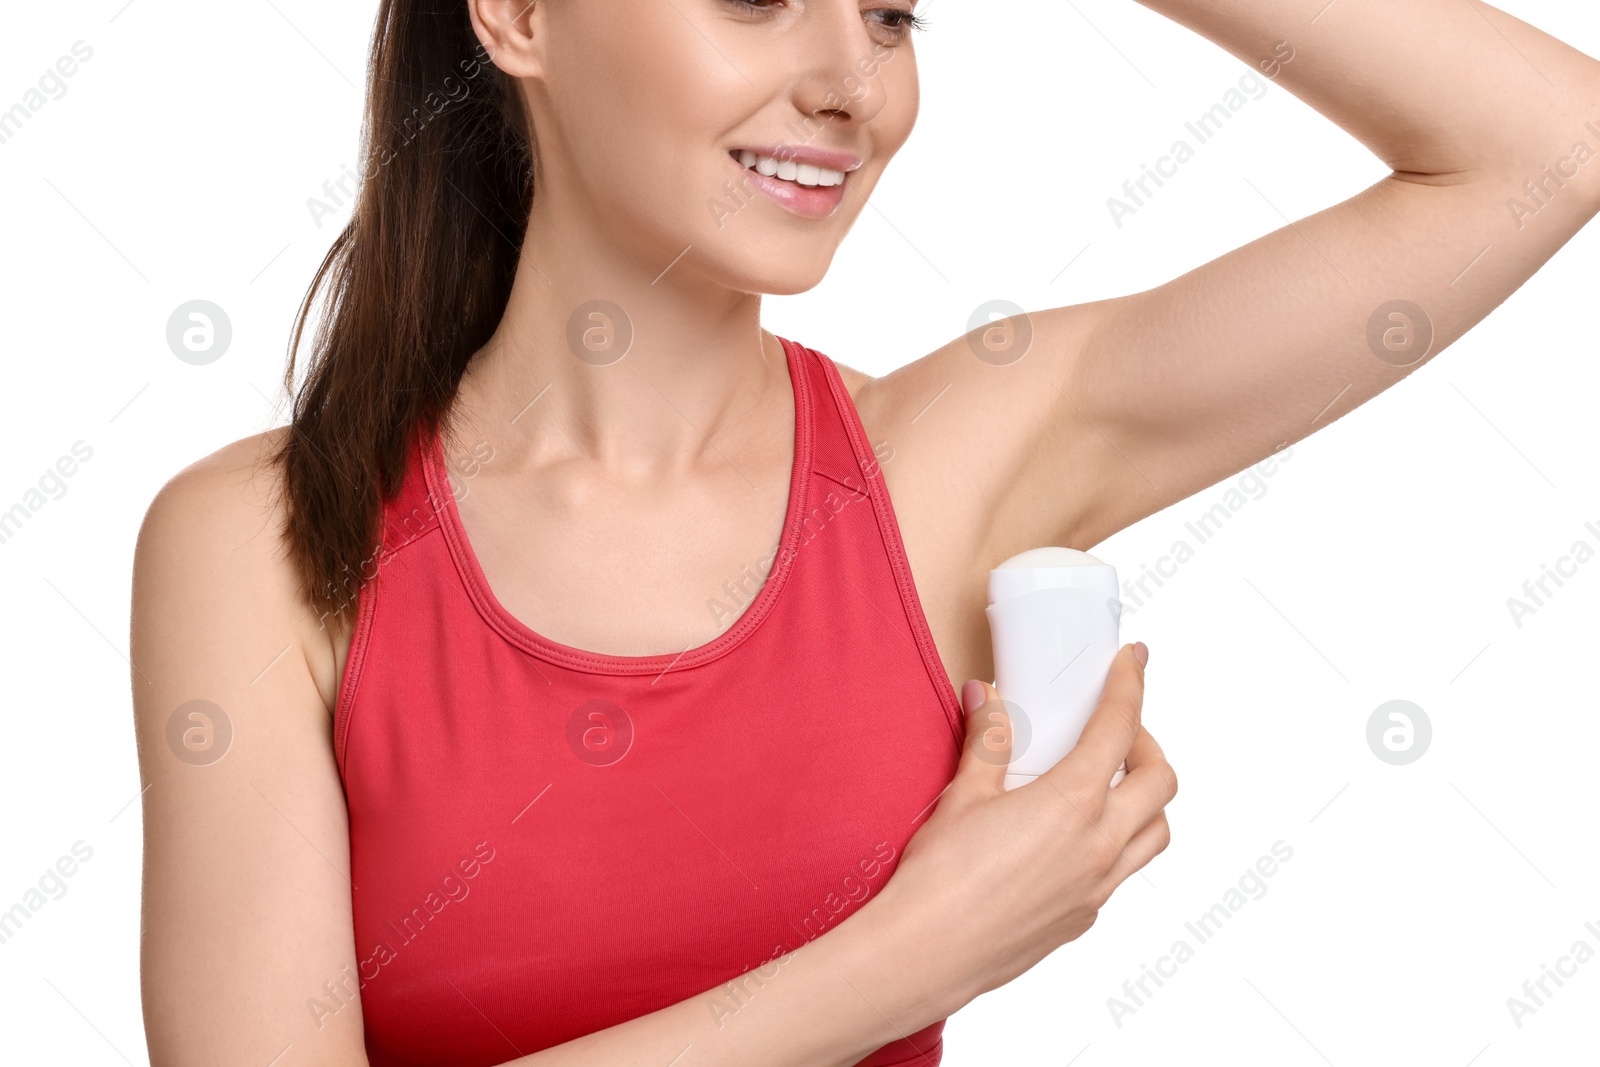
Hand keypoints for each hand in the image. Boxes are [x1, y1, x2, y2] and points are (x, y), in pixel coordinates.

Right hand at [877, 642, 1174, 1013]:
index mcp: (1074, 803)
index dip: (1130, 686)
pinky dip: (1117, 842)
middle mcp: (1100, 845)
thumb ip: (987, 740)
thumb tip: (987, 697)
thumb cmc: (940, 878)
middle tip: (1116, 730)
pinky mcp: (1084, 917)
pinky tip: (1074, 837)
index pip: (1120, 727)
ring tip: (1109, 784)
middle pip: (1161, 781)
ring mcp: (1099, 886)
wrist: (927, 953)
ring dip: (1146, 799)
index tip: (1133, 662)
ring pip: (1156, 833)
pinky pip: (1124, 871)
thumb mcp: (964, 795)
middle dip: (1148, 744)